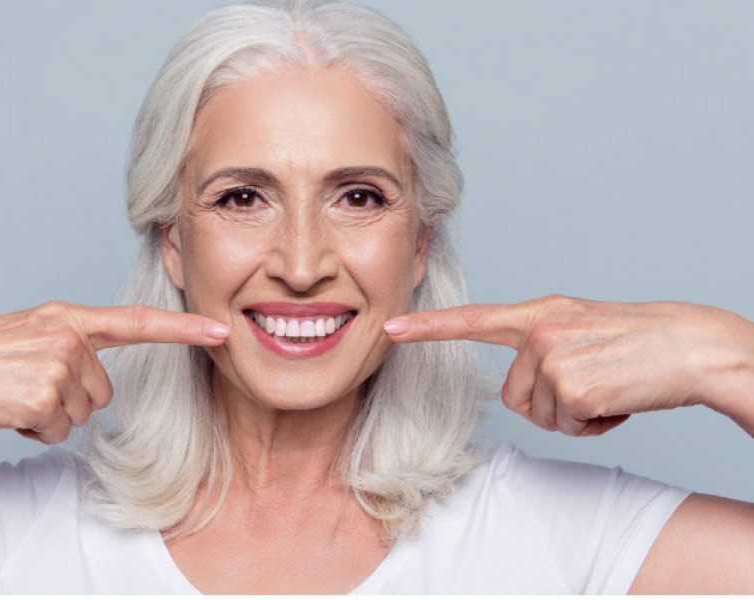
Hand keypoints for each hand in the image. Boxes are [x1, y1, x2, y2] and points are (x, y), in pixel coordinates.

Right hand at [0, 300, 229, 444]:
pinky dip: (35, 431)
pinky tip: (9, 410)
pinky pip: (59, 431)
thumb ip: (74, 342)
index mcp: (69, 317)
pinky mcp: (42, 397)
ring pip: (83, 414)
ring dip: (52, 416)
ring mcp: (57, 366)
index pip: (138, 322)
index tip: (221, 331)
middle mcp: (69, 336)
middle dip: (72, 399)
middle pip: (105, 391)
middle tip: (29, 385)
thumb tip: (101, 379)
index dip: (183, 329)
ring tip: (16, 394)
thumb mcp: (32, 331)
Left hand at [383, 294, 753, 435]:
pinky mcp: (570, 384)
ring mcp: (553, 355)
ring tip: (608, 388)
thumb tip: (518, 387)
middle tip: (593, 386)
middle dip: (550, 405)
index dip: (429, 328)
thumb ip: (543, 346)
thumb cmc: (640, 344)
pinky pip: (567, 426)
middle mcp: (540, 329)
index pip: (474, 319)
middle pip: (513, 396)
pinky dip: (594, 425)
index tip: (391, 329)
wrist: (692, 345)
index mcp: (542, 313)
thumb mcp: (583, 329)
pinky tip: (617, 400)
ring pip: (539, 415)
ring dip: (574, 416)